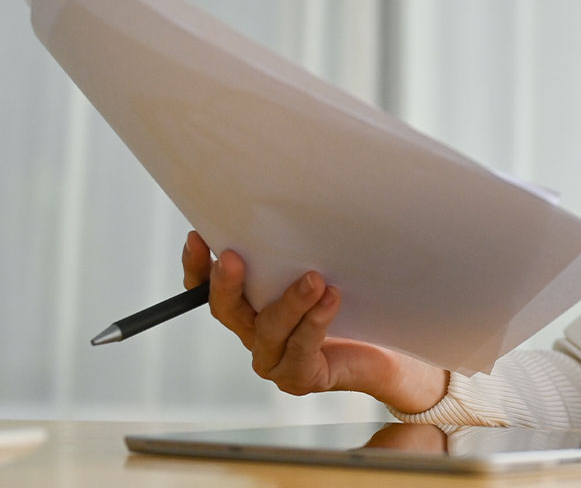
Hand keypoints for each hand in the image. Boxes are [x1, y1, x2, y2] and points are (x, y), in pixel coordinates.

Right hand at [181, 231, 447, 412]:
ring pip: (269, 329)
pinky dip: (315, 322)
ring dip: (289, 302)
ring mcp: (274, 359)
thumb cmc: (349, 303)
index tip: (198, 236)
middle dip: (227, 283)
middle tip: (232, 257)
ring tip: (313, 278)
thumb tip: (293, 204)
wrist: (384, 351)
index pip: (206, 288)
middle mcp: (253, 333)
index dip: (196, 266)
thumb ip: (298, 247)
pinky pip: (302, 348)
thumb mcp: (318, 267)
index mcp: (247, 306)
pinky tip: (331, 299)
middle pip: (227, 310)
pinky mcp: (300, 376)